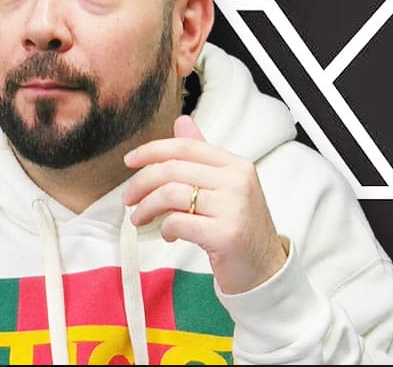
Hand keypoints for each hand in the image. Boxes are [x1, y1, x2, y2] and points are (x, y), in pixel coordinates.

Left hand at [122, 115, 286, 294]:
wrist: (264, 270)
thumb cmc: (239, 228)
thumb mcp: (224, 186)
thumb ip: (202, 155)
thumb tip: (181, 122)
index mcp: (236, 165)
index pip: (186, 147)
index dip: (152, 151)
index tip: (129, 160)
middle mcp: (237, 182)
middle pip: (173, 169)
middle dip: (141, 183)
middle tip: (128, 198)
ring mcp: (234, 208)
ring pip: (171, 194)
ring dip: (147, 207)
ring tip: (140, 218)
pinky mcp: (226, 234)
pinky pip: (179, 222)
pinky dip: (165, 228)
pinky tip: (168, 234)